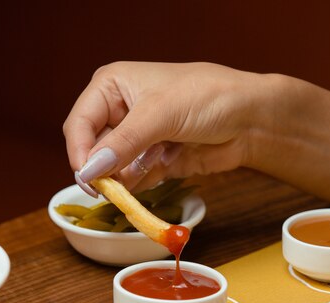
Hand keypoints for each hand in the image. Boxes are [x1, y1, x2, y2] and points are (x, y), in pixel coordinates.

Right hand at [63, 61, 270, 194]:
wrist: (250, 120)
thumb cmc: (208, 97)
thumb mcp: (161, 113)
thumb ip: (125, 142)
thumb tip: (91, 169)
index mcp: (112, 87)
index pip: (79, 124)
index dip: (80, 153)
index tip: (90, 180)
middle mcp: (120, 113)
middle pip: (93, 151)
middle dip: (104, 170)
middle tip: (114, 189)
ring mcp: (138, 140)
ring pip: (114, 170)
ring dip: (128, 177)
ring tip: (156, 162)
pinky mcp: (154, 161)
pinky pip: (136, 180)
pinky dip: (144, 183)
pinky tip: (166, 165)